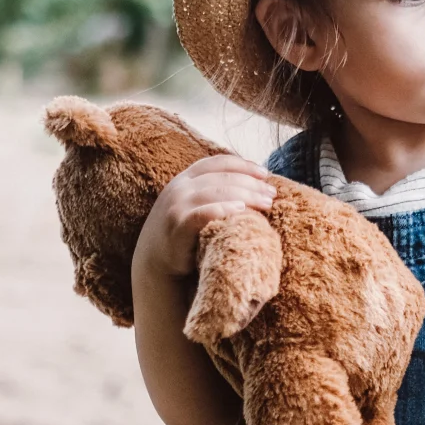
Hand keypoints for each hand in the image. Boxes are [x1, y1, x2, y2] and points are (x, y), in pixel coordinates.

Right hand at [135, 155, 276, 278]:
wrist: (153, 262)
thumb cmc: (183, 233)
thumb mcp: (193, 204)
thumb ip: (212, 191)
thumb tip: (252, 184)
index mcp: (186, 178)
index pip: (219, 162)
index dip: (244, 165)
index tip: (266, 174)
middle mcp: (180, 187)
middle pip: (223, 177)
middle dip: (251, 184)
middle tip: (272, 194)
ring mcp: (177, 205)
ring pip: (217, 192)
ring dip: (246, 195)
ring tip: (266, 204)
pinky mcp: (178, 225)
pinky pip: (203, 213)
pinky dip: (223, 208)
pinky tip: (241, 210)